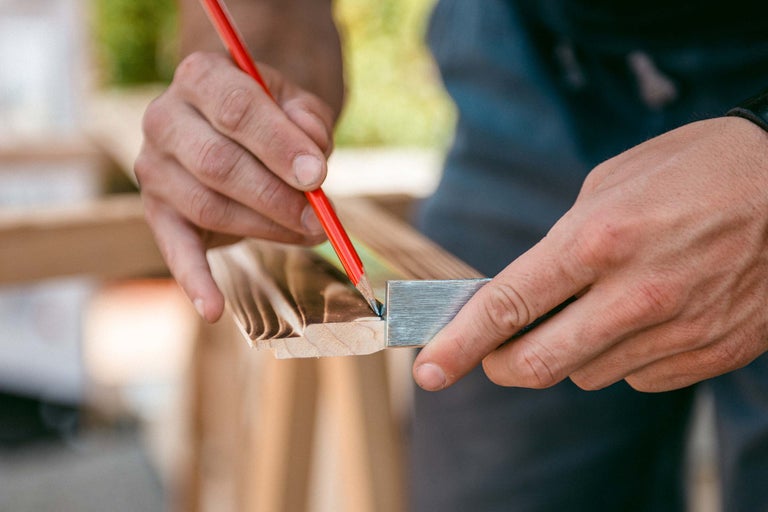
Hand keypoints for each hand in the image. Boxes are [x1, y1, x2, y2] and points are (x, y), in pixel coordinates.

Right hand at [135, 52, 335, 321]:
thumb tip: (311, 161)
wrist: (239, 123)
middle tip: (318, 218)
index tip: (317, 175)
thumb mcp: (296, 105)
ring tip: (308, 233)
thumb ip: (307, 123)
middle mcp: (165, 117)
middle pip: (219, 164)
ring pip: (209, 206)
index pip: (237, 110)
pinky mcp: (157, 210)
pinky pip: (174, 249)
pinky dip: (194, 282)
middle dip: (276, 196)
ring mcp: (154, 167)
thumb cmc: (272, 116)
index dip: (279, 145)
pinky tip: (213, 310)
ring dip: (265, 228)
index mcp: (201, 77)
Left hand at [414, 117, 767, 391]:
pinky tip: (640, 321)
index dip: (461, 344)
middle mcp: (637, 293)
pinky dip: (621, 358)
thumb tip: (527, 293)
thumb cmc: (696, 169)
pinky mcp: (711, 352)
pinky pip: (638, 378)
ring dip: (569, 354)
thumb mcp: (611, 183)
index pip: (511, 306)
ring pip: (587, 375)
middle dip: (502, 364)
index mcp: (601, 239)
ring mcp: (678, 330)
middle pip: (539, 363)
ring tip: (593, 310)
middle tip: (495, 353)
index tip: (430, 370)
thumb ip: (563, 243)